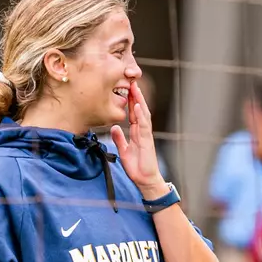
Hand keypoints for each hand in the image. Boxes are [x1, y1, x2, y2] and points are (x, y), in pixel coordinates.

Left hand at [110, 81, 165, 197]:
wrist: (145, 181)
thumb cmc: (137, 168)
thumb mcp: (124, 151)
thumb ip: (119, 139)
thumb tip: (114, 128)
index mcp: (137, 132)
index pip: (133, 113)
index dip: (129, 101)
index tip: (125, 88)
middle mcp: (142, 131)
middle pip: (139, 109)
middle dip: (135, 95)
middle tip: (130, 81)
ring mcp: (146, 135)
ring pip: (143, 114)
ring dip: (139, 100)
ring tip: (134, 88)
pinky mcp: (147, 141)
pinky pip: (143, 125)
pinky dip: (140, 115)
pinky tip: (136, 106)